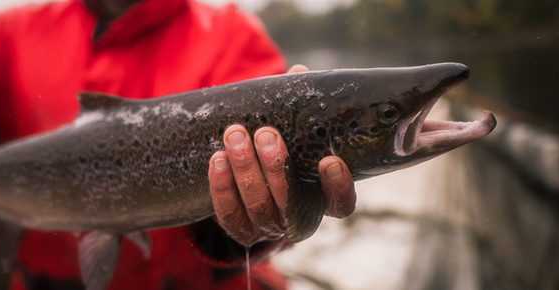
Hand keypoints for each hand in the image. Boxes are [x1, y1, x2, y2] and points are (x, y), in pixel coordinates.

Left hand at [207, 65, 356, 245]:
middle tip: (266, 133)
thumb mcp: (293, 133)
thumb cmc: (281, 153)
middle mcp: (298, 219)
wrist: (247, 191)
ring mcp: (268, 227)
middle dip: (276, 166)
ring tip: (235, 135)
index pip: (340, 203)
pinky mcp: (239, 230)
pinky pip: (229, 213)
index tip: (329, 160)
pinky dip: (222, 185)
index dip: (338, 186)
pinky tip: (217, 158)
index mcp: (321, 199)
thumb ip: (298, 108)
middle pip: (291, 201)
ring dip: (245, 168)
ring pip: (258, 205)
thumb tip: (298, 73)